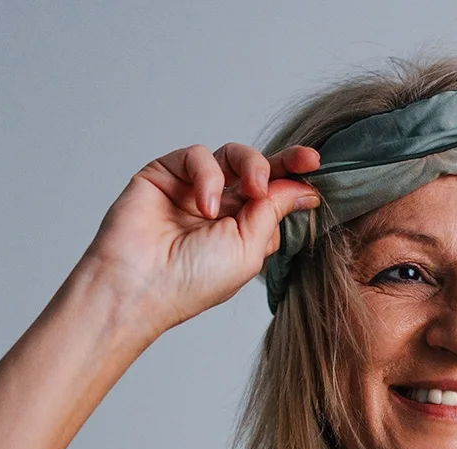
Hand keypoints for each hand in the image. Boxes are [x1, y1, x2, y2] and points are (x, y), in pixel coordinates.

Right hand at [78, 141, 321, 338]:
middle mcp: (219, 207)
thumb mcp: (248, 250)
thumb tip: (305, 189)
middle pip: (257, 170)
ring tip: (251, 190)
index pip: (273, 196)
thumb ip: (274, 212)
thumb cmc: (192, 281)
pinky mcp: (165, 173)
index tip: (316, 167)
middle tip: (305, 160)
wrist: (140, 285)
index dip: (295, 179)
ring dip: (251, 166)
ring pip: (231, 155)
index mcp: (241, 230)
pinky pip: (198, 156)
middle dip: (284, 160)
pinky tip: (205, 205)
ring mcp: (192, 189)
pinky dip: (207, 175)